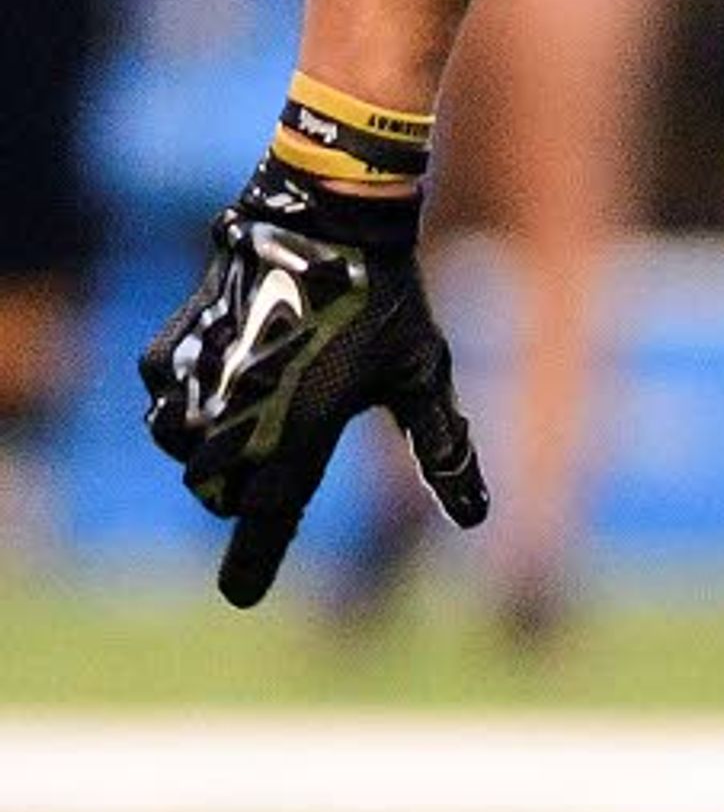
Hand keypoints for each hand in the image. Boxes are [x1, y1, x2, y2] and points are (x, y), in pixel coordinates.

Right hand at [139, 159, 483, 606]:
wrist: (329, 216)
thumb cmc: (387, 297)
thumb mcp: (424, 374)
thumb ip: (443, 448)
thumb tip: (475, 517)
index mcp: (304, 429)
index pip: (270, 517)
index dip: (255, 561)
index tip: (241, 595)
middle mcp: (243, 411)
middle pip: (218, 491)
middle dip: (239, 496)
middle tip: (271, 471)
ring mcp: (202, 375)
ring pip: (179, 447)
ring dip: (204, 452)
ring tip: (247, 425)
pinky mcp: (178, 339)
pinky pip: (159, 394)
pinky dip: (179, 401)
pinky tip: (217, 382)